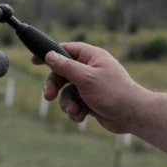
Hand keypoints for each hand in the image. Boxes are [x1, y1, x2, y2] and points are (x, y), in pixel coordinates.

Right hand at [32, 42, 148, 134]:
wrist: (132, 115)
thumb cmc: (113, 93)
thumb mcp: (86, 78)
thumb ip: (66, 67)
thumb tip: (50, 55)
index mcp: (93, 57)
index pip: (67, 50)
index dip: (51, 54)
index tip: (34, 60)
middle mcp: (91, 69)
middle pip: (62, 73)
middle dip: (55, 85)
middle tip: (49, 95)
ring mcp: (90, 85)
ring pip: (66, 91)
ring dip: (67, 103)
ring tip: (75, 111)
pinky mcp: (90, 100)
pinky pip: (74, 103)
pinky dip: (75, 110)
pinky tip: (81, 117)